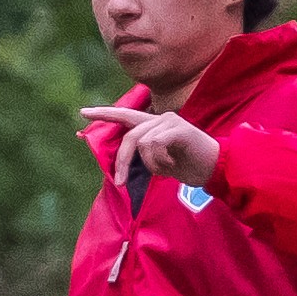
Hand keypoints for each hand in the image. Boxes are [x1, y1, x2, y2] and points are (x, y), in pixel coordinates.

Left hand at [80, 105, 217, 187]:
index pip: (125, 115)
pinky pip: (154, 145)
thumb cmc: (187, 165)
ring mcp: (170, 121)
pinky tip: (172, 165)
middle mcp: (160, 118)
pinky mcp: (178, 128)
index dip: (104, 114)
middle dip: (121, 161)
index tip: (83, 112)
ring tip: (166, 169)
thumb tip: (119, 164)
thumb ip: (141, 156)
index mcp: (153, 125)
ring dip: (150, 164)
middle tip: (120, 183)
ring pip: (141, 143)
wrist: (214, 167)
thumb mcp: (158, 161)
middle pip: (129, 136)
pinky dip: (159, 161)